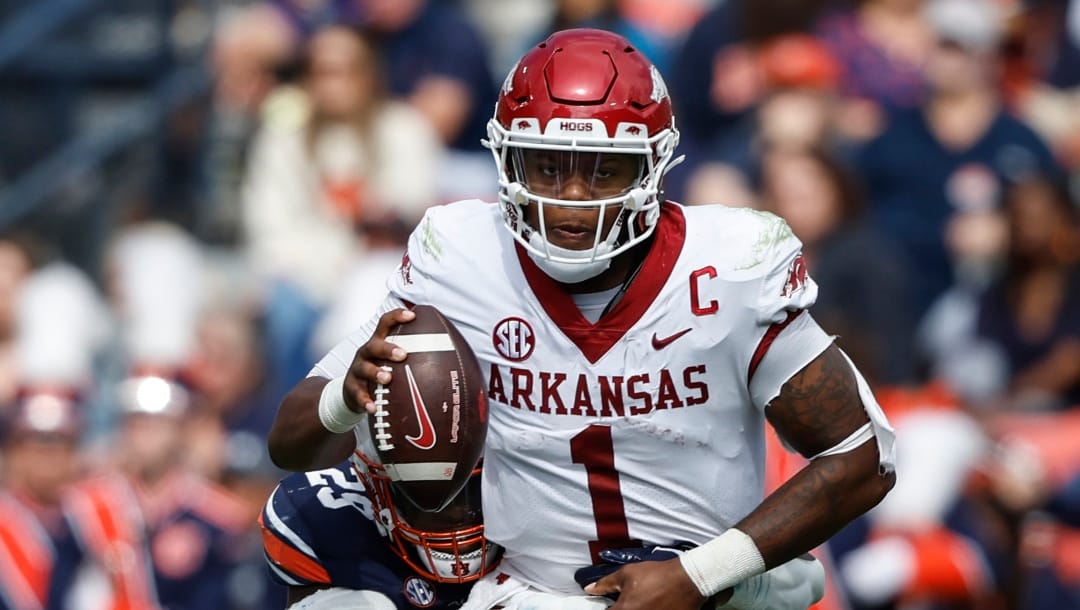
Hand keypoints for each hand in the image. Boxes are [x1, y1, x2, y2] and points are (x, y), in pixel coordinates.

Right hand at [343, 308, 414, 413]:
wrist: (354, 392)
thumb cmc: (381, 371)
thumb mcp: (394, 362)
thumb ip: (416, 358)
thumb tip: (454, 361)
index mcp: (379, 343)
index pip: (386, 324)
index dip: (397, 317)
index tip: (412, 315)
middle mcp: (367, 353)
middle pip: (375, 345)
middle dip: (388, 348)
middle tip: (403, 354)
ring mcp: (358, 370)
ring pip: (364, 368)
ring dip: (375, 372)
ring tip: (387, 378)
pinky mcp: (351, 388)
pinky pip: (358, 394)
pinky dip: (366, 401)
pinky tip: (374, 408)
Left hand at [584, 555, 727, 609]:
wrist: (686, 580)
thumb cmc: (658, 575)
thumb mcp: (627, 573)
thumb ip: (606, 583)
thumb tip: (590, 588)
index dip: (606, 608)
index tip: (609, 605)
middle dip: (620, 609)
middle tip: (626, 603)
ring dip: (633, 609)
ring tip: (641, 602)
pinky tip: (650, 605)